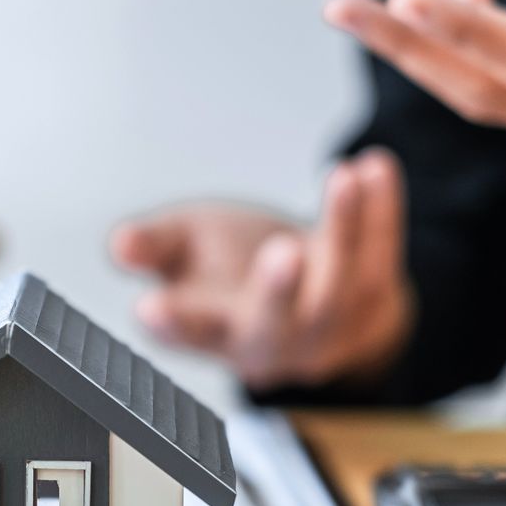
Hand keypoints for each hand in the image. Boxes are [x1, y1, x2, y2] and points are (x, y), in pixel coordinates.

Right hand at [109, 149, 413, 389]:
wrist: (311, 292)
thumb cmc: (235, 271)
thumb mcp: (184, 253)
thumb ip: (154, 247)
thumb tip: (122, 245)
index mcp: (218, 331)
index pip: (191, 332)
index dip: (173, 323)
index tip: (153, 308)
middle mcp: (273, 338)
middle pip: (276, 326)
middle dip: (278, 292)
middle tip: (279, 252)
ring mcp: (330, 324)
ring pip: (339, 287)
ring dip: (344, 231)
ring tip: (341, 178)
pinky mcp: (375, 295)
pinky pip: (381, 253)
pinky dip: (384, 210)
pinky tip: (375, 167)